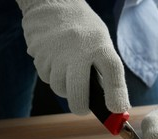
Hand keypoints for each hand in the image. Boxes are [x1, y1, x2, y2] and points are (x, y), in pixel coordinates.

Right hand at [16, 0, 129, 114]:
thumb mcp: (101, 41)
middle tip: (82, 108)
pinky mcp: (40, 55)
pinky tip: (56, 62)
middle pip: (78, 92)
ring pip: (59, 88)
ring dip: (65, 88)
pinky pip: (46, 78)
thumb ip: (104, 67)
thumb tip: (111, 102)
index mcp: (100, 45)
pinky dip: (52, 76)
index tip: (117, 110)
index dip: (116, 94)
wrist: (53, 3)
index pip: (112, 72)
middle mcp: (79, 50)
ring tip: (69, 74)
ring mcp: (57, 54)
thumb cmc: (83, 29)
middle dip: (80, 107)